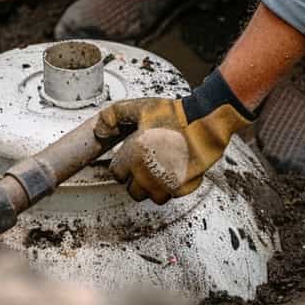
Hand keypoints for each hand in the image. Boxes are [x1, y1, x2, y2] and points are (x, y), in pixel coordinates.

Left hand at [93, 70, 253, 204]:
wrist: (204, 122)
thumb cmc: (174, 115)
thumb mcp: (138, 108)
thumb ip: (112, 116)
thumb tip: (99, 132)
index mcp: (134, 155)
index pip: (116, 173)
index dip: (122, 163)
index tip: (130, 156)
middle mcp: (147, 173)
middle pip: (131, 189)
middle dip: (135, 176)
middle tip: (145, 161)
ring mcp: (165, 183)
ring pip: (149, 196)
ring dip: (150, 185)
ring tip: (158, 167)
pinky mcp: (181, 188)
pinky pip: (168, 196)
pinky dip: (168, 187)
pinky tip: (172, 170)